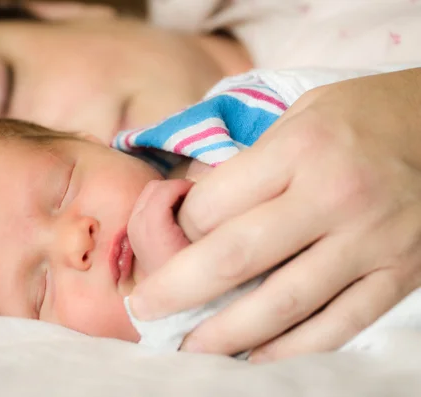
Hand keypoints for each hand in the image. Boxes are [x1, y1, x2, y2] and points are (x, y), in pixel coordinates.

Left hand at [128, 68, 420, 361]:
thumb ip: (249, 163)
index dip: (182, 228)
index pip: (215, 204)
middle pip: (236, 257)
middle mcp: (333, 196)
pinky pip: (338, 325)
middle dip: (178, 289)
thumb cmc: (360, 117)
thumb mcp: (298, 115)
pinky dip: (292, 349)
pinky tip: (255, 358)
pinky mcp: (399, 274)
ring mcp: (370, 241)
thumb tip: (194, 209)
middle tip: (144, 310)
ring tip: (189, 348)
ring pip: (284, 303)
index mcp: (299, 149)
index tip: (173, 239)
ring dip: (227, 334)